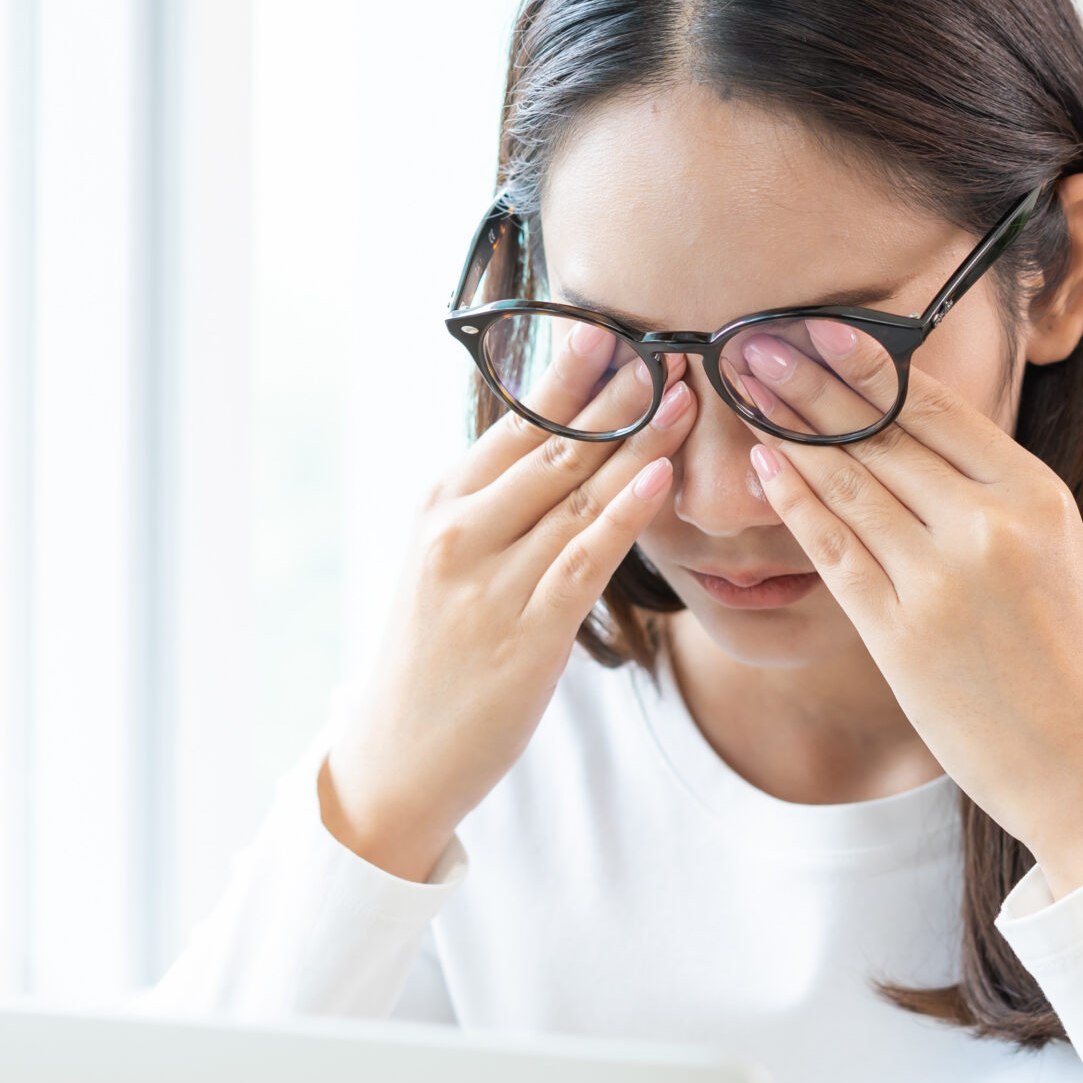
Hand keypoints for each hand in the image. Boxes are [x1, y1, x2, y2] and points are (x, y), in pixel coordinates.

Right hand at [323, 333, 695, 880]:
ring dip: (638, 441)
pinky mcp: (525, 634)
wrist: (396, 754)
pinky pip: (584, 560)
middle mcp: (460, 530)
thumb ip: (498, 506)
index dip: (571, 373)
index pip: (516, 420)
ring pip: (576, 494)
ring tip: (686, 395)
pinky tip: (660, 477)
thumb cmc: (434, 654)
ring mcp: (490, 580)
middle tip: (671, 343)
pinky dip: (625, 514)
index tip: (618, 327)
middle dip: (617, 393)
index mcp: (441, 502)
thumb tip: (561, 448)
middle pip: (553, 445)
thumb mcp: (449, 562)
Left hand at [734, 335, 1082, 896]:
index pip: (936, 409)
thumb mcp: (1050, 551)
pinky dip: (795, 503)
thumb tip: (908, 432)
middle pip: (884, 435)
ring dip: (789, 430)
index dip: (867, 363)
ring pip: (850, 485)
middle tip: (753, 340)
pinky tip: (763, 467)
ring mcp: (943, 580)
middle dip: (810, 383)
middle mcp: (990, 526)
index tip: (815, 327)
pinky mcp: (903, 634)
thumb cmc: (1064, 658)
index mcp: (1035, 495)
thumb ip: (988, 494)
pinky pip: (835, 551)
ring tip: (745, 389)